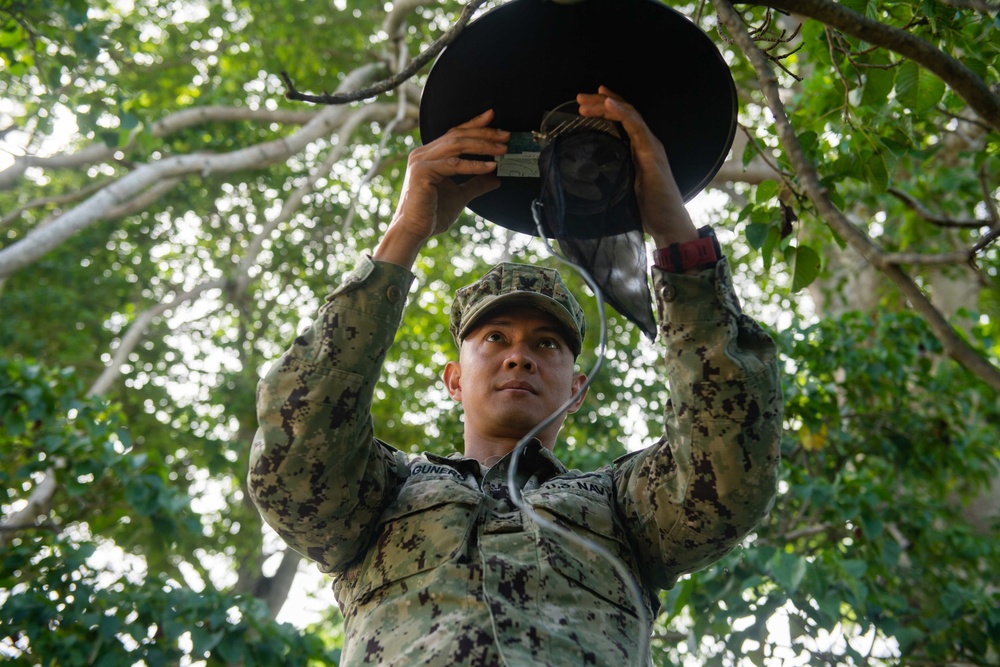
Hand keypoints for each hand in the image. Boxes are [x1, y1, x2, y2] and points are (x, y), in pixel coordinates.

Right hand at [375, 110, 507, 267]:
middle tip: (506, 135)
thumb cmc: (432, 214)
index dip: (474, 124)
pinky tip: (490, 167)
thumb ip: (476, 184)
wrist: (414, 230)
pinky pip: (453, 164)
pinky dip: (474, 165)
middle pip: (458, 135)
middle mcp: (423, 154)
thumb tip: (496, 178)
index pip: (454, 133)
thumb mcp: (461, 195)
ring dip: (483, 145)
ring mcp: (421, 161)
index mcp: (430, 155)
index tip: (493, 117)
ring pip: (456, 145)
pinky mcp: (422, 172)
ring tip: (503, 149)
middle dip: (484, 133)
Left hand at [576, 86, 696, 246]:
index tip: (585, 103)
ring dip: (606, 105)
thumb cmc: (647, 211)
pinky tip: (609, 104)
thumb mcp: (620, 188)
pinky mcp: (651, 154)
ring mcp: (650, 146)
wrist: (668, 225)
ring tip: (586, 101)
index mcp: (639, 149)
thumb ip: (608, 178)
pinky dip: (622, 112)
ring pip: (629, 114)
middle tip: (579, 98)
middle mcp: (646, 143)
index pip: (622, 121)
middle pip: (624, 112)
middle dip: (600, 102)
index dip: (605, 108)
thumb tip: (582, 180)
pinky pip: (637, 127)